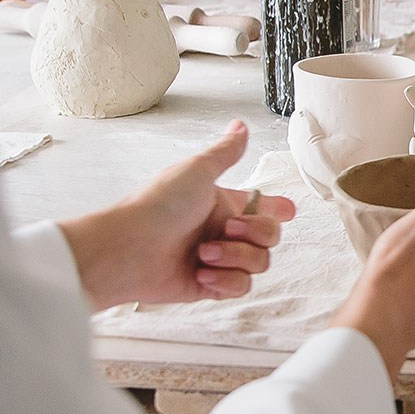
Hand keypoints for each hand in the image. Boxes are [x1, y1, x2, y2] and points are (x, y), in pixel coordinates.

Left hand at [58, 121, 293, 310]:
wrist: (129, 249)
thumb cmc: (157, 206)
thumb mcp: (196, 171)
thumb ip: (226, 152)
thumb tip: (240, 126)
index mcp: (222, 203)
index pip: (262, 205)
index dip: (278, 208)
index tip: (285, 209)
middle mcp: (222, 231)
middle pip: (270, 236)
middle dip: (254, 234)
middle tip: (227, 229)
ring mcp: (218, 259)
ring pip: (258, 263)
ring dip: (235, 257)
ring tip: (204, 253)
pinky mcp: (211, 286)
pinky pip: (241, 287)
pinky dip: (225, 280)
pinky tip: (201, 273)